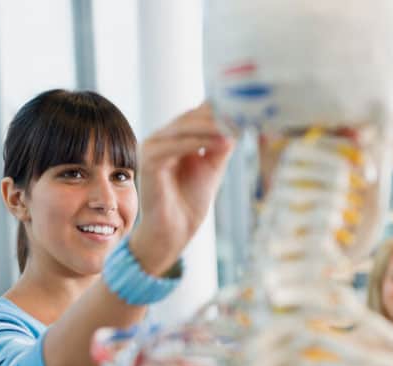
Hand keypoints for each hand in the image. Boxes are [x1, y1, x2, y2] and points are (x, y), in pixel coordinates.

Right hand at [129, 103, 233, 274]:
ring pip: (182, 128)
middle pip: (189, 117)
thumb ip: (220, 144)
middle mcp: (160, 139)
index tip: (244, 107)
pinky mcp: (148, 161)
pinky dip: (197, 142)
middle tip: (241, 112)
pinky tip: (218, 142)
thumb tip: (235, 120)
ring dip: (210, 126)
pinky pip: (174, 146)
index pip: (194, 115)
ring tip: (233, 125)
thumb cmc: (190, 201)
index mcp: (172, 138)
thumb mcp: (212, 166)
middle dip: (216, 115)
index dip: (217, 109)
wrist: (175, 230)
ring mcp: (151, 148)